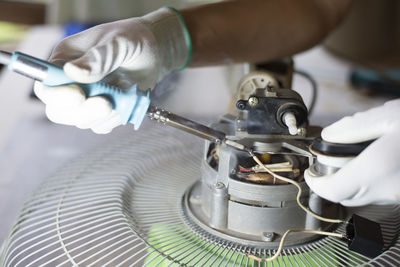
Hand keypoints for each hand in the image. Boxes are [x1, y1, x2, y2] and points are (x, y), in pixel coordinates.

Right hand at [34, 7, 190, 132]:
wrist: (153, 53)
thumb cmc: (132, 39)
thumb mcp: (119, 42)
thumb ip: (98, 57)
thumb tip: (73, 73)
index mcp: (64, 61)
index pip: (46, 86)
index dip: (57, 95)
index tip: (79, 95)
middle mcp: (71, 83)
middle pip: (58, 112)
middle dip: (82, 111)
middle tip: (107, 102)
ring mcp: (86, 100)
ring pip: (81, 122)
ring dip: (103, 115)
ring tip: (124, 95)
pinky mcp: (102, 112)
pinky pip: (101, 126)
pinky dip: (115, 119)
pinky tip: (127, 103)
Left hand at [305, 99, 399, 205]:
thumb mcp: (388, 117)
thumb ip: (353, 128)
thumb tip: (328, 137)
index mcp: (376, 169)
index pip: (332, 190)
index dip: (316, 183)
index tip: (311, 173)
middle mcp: (387, 189)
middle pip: (345, 196)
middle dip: (331, 182)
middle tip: (327, 162)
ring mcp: (399, 195)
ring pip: (363, 197)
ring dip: (350, 182)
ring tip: (352, 157)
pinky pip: (381, 193)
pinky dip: (369, 182)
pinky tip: (377, 160)